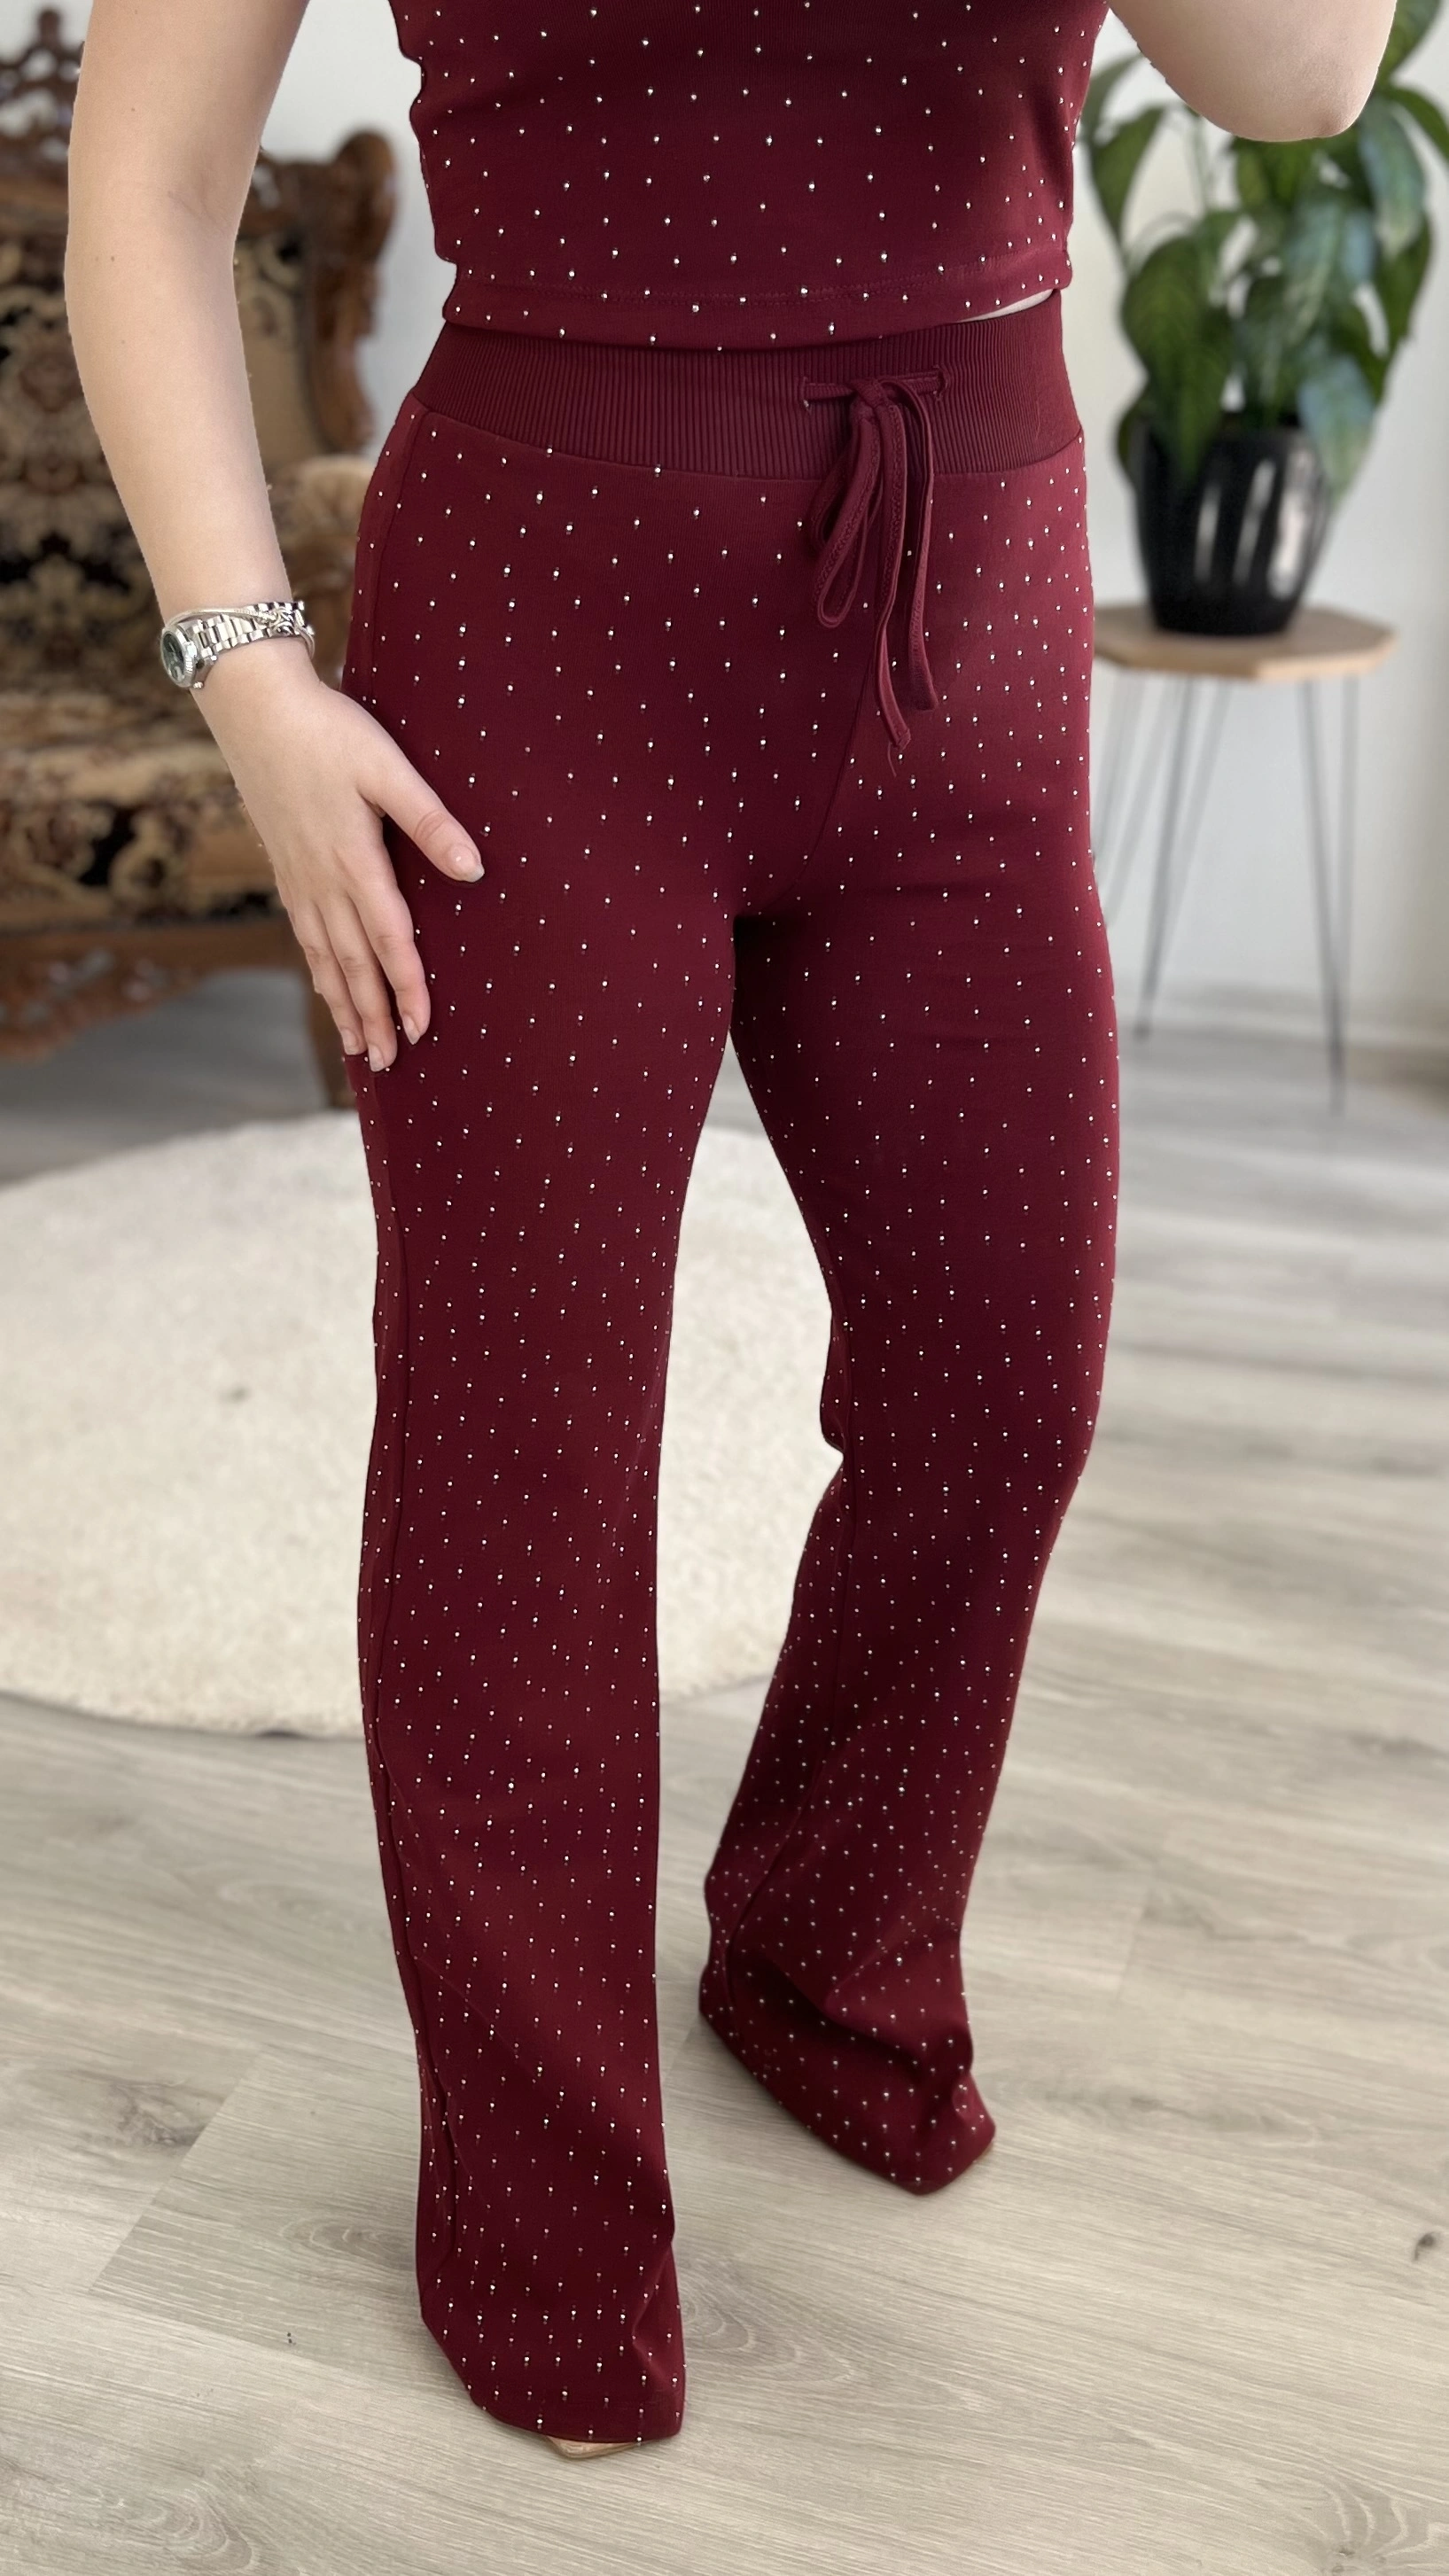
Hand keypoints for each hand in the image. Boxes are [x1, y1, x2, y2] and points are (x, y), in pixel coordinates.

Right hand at [198, 636, 482, 1068]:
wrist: (252, 705)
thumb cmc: (328, 729)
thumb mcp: (387, 766)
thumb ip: (430, 820)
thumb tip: (473, 869)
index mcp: (353, 861)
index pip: (388, 942)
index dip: (408, 991)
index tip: (423, 1031)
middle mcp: (322, 881)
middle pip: (352, 966)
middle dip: (373, 1017)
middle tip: (388, 1064)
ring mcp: (298, 878)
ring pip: (323, 957)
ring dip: (342, 1005)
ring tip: (356, 1046)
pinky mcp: (285, 867)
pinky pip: (304, 935)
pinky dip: (317, 970)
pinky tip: (325, 986)